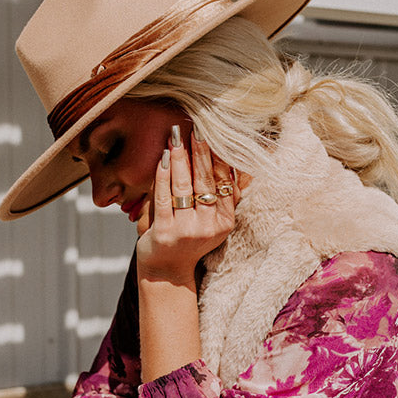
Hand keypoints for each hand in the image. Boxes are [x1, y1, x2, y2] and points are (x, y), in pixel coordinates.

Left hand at [136, 129, 237, 283]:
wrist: (166, 271)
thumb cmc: (188, 239)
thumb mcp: (212, 221)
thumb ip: (221, 195)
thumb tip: (235, 161)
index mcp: (225, 221)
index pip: (224, 183)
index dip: (219, 157)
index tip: (215, 134)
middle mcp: (209, 227)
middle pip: (205, 181)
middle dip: (200, 151)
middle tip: (196, 127)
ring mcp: (187, 230)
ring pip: (184, 186)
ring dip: (180, 158)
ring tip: (176, 136)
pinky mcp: (165, 232)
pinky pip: (164, 197)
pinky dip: (163, 175)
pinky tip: (162, 159)